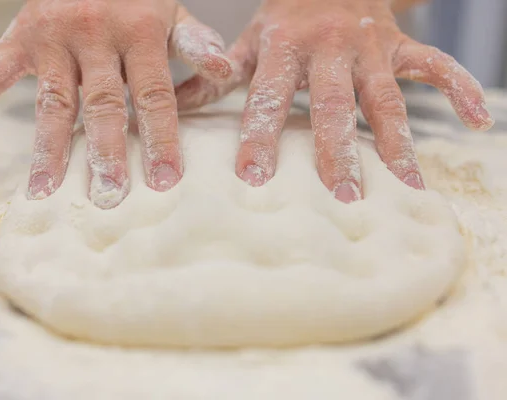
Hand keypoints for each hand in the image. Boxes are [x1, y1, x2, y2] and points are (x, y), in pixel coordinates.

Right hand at [0, 0, 231, 208]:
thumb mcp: (170, 9)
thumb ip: (195, 42)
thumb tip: (225, 71)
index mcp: (139, 31)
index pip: (154, 96)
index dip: (161, 138)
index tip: (165, 181)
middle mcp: (94, 34)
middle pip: (103, 104)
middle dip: (106, 153)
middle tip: (109, 196)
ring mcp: (52, 37)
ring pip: (52, 101)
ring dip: (48, 148)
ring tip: (46, 191)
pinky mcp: (20, 36)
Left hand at [175, 0, 493, 201]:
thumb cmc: (284, 17)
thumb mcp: (250, 39)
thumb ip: (218, 73)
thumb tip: (178, 106)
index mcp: (284, 46)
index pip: (268, 98)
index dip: (260, 137)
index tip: (253, 180)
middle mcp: (329, 48)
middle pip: (334, 106)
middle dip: (338, 153)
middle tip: (342, 199)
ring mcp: (370, 46)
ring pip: (386, 98)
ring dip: (397, 142)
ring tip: (406, 187)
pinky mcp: (400, 45)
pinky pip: (435, 65)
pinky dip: (459, 88)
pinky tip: (478, 122)